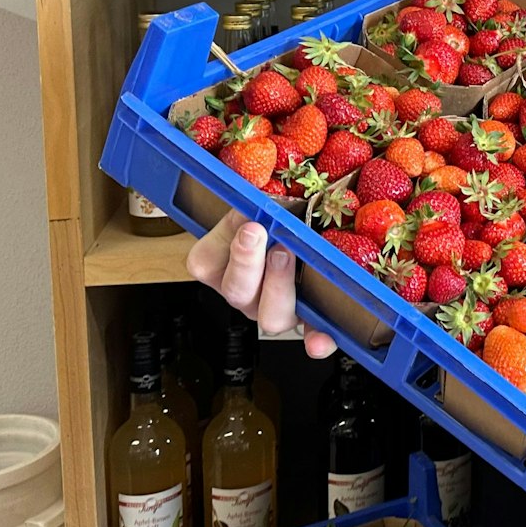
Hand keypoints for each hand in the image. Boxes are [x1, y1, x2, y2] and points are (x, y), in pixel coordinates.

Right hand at [187, 210, 335, 358]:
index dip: (221, 241)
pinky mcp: (311, 323)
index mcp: (227, 266)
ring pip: (269, 317)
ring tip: (287, 254)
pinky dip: (317, 340)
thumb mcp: (272, 202)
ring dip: (277, 286)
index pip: (204, 263)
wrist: (321, 238)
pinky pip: (312, 336)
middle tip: (257, 231)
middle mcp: (248, 294)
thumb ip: (260, 197)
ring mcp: (277, 311)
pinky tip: (320, 340)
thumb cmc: (292, 217)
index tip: (244, 217)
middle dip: (244, 261)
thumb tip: (257, 186)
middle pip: (235, 291)